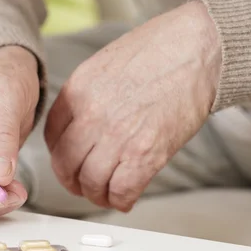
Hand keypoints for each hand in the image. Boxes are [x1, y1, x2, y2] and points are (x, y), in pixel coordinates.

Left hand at [44, 1, 220, 211]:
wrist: (197, 49)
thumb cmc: (158, 51)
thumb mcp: (105, 65)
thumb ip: (87, 96)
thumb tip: (80, 125)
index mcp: (78, 91)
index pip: (52, 137)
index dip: (59, 156)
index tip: (69, 163)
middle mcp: (92, 116)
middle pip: (66, 165)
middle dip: (73, 182)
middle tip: (83, 186)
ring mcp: (118, 137)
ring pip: (91, 183)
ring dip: (96, 195)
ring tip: (106, 195)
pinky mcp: (146, 154)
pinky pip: (121, 191)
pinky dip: (121, 201)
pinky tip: (125, 199)